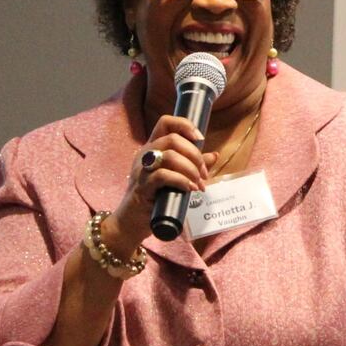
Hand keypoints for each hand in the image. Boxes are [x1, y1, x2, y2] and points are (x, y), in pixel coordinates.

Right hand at [108, 114, 217, 250]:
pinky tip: (189, 189)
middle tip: (203, 174)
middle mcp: (145, 155)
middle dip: (195, 155)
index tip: (200, 139)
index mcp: (153, 148)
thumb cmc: (155, 199)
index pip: (166, 122)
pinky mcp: (141, 187)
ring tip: (198, 184)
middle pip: (173, 139)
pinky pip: (163, 176)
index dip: (185, 125)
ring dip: (191, 169)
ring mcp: (141, 170)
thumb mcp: (176, 178)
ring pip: (170, 156)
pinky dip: (181, 181)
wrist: (131, 223)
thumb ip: (193, 166)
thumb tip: (214, 155)